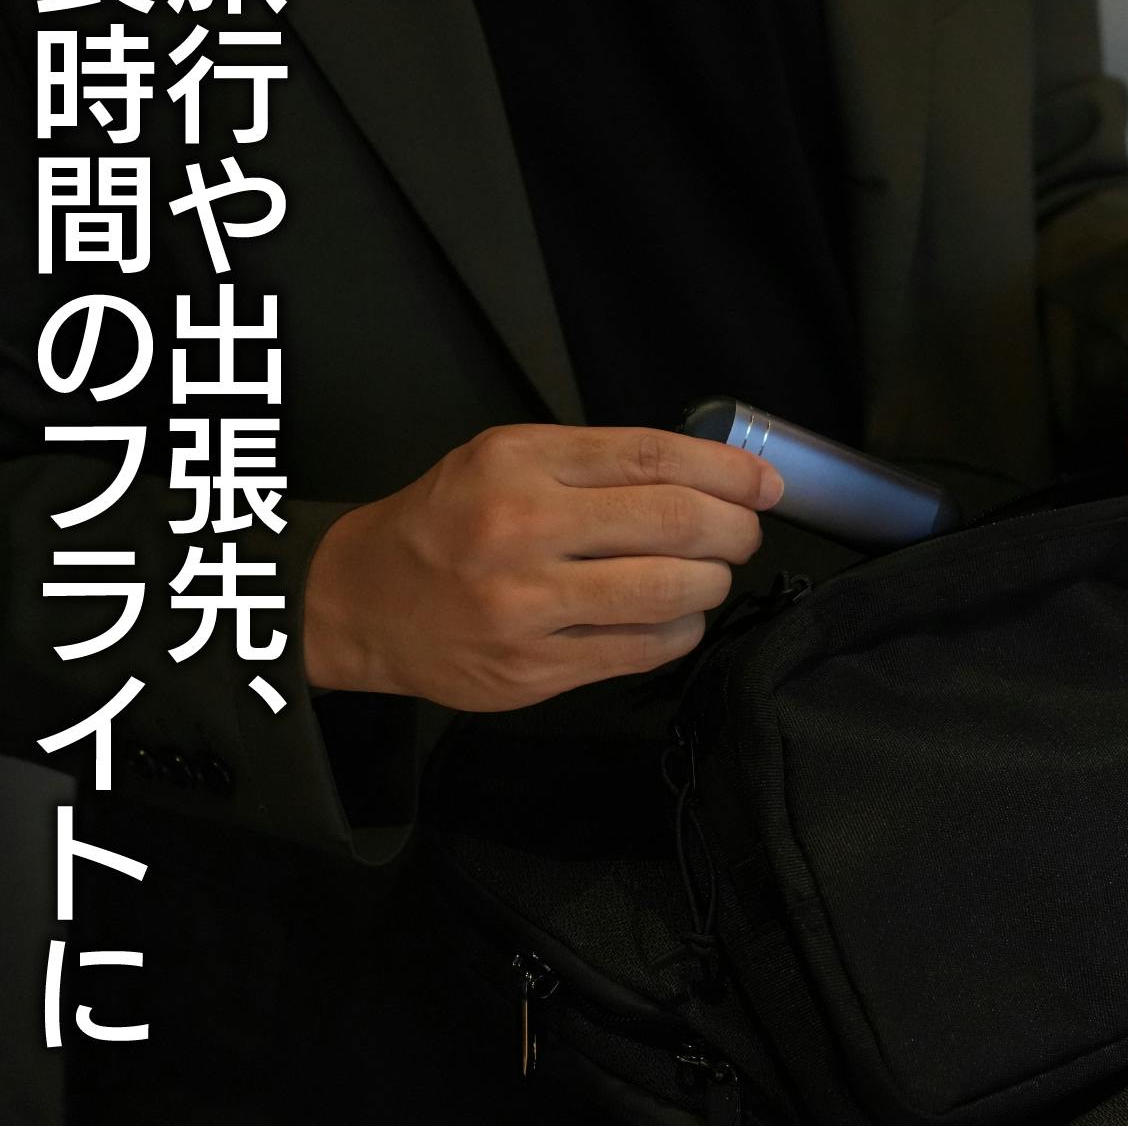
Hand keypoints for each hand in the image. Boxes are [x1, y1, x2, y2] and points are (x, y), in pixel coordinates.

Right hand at [302, 424, 780, 709]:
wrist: (362, 600)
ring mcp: (526, 605)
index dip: (727, 470)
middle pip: (674, 522)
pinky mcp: (533, 669)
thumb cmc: (447, 522)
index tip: (764, 483)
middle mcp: (522, 528)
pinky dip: (682, 630)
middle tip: (745, 534)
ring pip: (669, 591)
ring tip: (710, 575)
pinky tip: (677, 616)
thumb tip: (707, 472)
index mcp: (519, 462)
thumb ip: (594, 462)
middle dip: (733, 529)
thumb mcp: (504, 459)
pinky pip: (643, 650)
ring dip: (713, 583)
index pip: (652, 457)